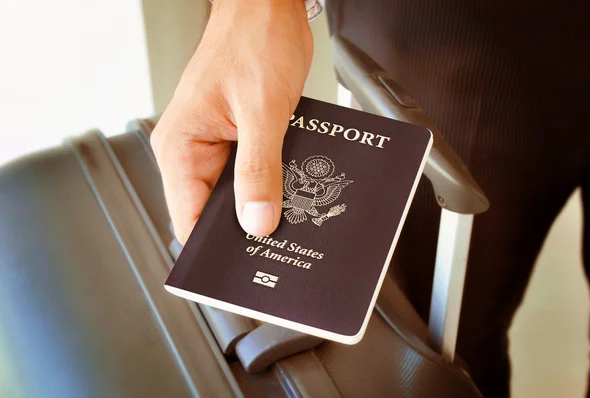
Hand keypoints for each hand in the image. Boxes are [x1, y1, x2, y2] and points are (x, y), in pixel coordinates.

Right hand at [151, 0, 312, 243]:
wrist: (268, 7)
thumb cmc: (254, 39)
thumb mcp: (261, 111)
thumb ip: (259, 170)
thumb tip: (256, 221)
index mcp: (180, 145)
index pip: (188, 218)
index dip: (213, 248)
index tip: (242, 268)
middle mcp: (192, 149)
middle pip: (212, 210)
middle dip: (244, 228)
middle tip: (277, 245)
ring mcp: (215, 144)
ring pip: (235, 193)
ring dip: (260, 204)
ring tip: (289, 217)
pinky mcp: (238, 137)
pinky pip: (252, 172)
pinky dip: (271, 183)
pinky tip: (291, 190)